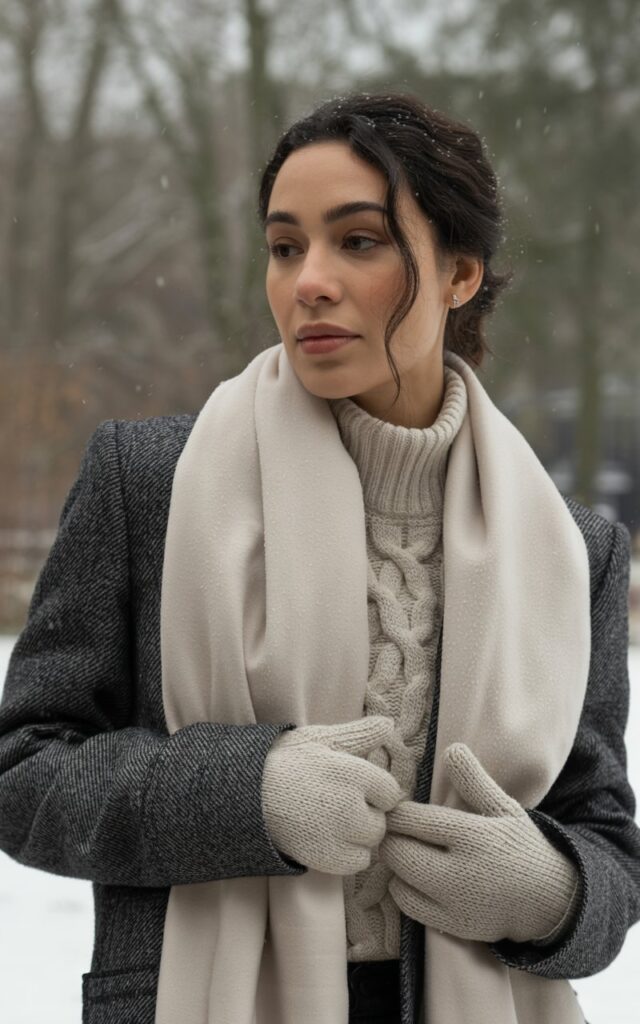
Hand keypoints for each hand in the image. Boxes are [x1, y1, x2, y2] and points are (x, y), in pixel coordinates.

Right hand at [262, 716, 405, 874]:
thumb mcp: (320, 739)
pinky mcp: (325, 859)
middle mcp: (348, 806)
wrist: (245, 794)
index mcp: (351, 774)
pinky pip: (357, 863)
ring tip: (333, 821)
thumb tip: (389, 724)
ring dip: (359, 835)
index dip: (375, 789)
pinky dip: (348, 854)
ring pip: (371, 842)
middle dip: (367, 812)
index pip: (390, 791)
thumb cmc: (284, 761)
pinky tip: (329, 837)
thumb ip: (358, 734)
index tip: (354, 786)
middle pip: (381, 819)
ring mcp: (337, 836)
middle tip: (339, 803)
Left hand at [378, 742, 580, 942]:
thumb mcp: (504, 809)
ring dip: (394, 863)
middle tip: (391, 826)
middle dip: (389, 836)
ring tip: (404, 847)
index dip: (395, 811)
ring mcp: (455, 904)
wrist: (550, 901)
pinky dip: (402, 888)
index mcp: (473, 836)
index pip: (412, 820)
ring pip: (398, 879)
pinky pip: (408, 906)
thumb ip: (474, 780)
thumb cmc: (522, 847)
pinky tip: (412, 875)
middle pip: (398, 850)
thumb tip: (452, 748)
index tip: (393, 805)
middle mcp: (461, 872)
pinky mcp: (452, 926)